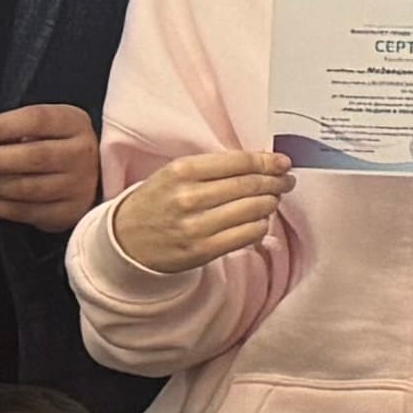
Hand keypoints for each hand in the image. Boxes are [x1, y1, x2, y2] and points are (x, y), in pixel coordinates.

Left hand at [0, 102, 102, 234]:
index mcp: (73, 123)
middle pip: (33, 157)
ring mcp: (77, 186)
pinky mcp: (65, 213)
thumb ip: (11, 131)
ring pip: (26, 188)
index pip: (36, 121)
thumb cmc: (55, 146)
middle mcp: (81, 154)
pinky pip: (23, 212)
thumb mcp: (42, 127)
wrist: (88, 177)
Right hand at [111, 145, 291, 274]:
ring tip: (273, 199)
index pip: (238, 162)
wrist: (125, 242)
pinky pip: (247, 235)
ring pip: (253, 210)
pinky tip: (259, 221)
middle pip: (250, 185)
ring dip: (271, 203)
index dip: (267, 162)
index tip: (283, 162)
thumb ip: (213, 168)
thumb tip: (261, 163)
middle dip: (276, 182)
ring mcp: (196, 227)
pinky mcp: (203, 251)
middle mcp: (189, 198)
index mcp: (181, 171)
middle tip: (286, 181)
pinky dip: (261, 226)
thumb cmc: (156, 202)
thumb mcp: (174, 174)